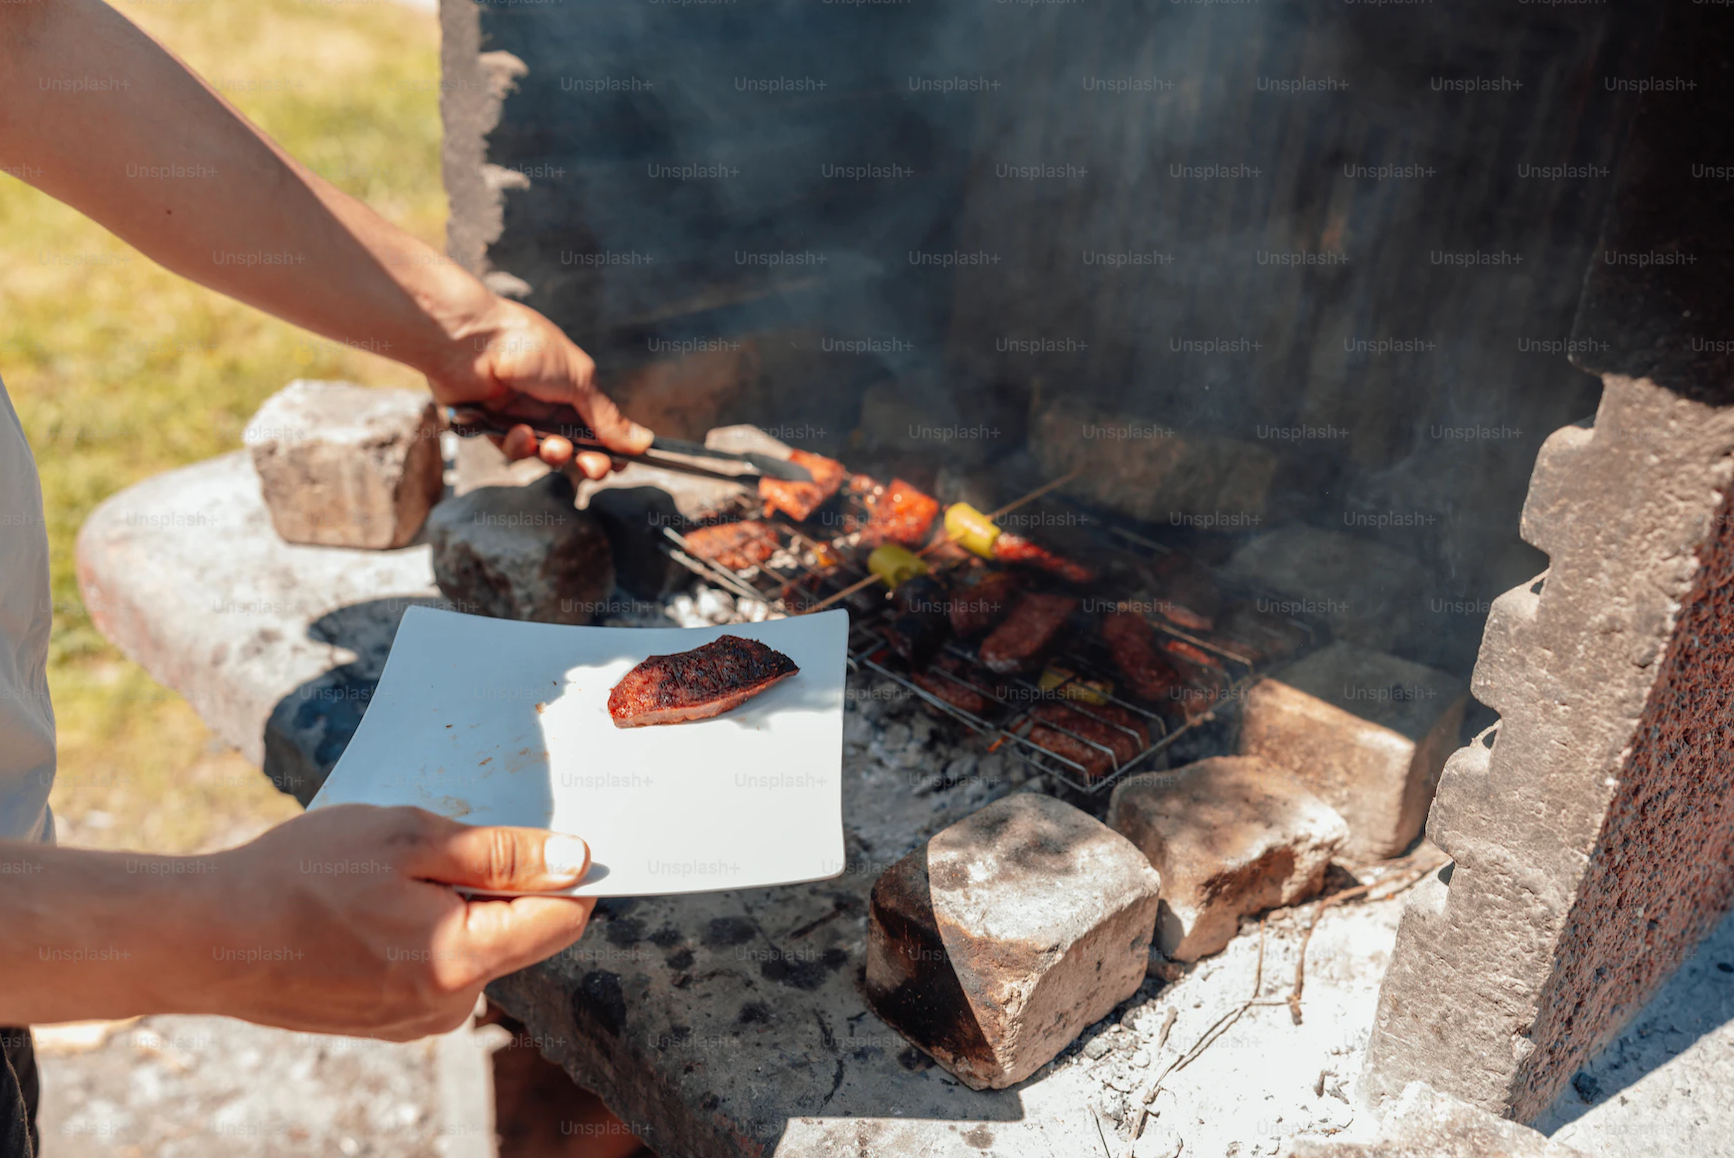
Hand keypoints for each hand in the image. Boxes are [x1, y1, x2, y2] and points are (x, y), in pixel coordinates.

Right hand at [187, 805, 594, 1040]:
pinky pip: (434, 964)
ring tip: (391, 870)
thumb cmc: (302, 877)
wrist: (208, 937)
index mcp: (462, 960)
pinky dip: (420, 927)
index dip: (567, 871)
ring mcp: (416, 1018)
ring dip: (453, 902)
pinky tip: (370, 901)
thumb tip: (576, 862)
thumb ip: (501, 855)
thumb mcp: (408, 839)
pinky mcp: (387, 1019)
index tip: (548, 829)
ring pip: (474, 946)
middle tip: (442, 839)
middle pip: (519, 933)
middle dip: (498, 882)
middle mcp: (448, 1003)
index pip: (562, 920)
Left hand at [426, 297, 653, 479]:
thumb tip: (644, 441)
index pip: (600, 427)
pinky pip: (513, 450)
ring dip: (554, 454)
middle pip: (576, 447)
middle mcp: (548, 403)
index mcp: (574, 387)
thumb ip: (608, 417)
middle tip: (593, 468)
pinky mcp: (491, 427)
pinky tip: (519, 433)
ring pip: (545, 453)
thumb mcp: (580, 380)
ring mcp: (520, 416)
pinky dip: (520, 447)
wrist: (470, 341)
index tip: (621, 464)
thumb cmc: (527, 346)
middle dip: (588, 461)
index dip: (612, 448)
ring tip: (554, 447)